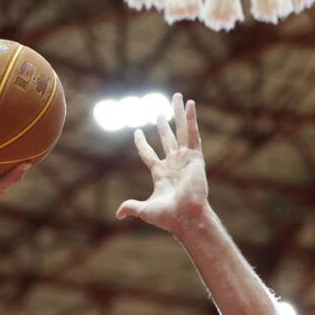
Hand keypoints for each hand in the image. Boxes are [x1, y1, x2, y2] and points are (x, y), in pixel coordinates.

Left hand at [117, 93, 208, 233]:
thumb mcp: (145, 210)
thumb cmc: (168, 216)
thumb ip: (132, 207)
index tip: (138, 131)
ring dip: (179, 114)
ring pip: (181, 131)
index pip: (149, 154)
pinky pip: (193, 134)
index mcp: (161, 174)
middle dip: (164, 124)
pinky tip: (190, 105)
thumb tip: (119, 214)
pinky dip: (192, 119)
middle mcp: (173, 164)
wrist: (186, 217)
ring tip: (177, 97)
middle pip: (167, 138)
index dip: (142, 143)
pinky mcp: (196, 158)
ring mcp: (185, 159)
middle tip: (159, 111)